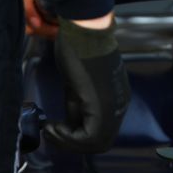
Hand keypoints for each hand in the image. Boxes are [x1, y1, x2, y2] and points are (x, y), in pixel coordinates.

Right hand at [43, 12, 130, 153]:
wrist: (83, 29)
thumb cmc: (79, 47)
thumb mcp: (79, 84)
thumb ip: (79, 104)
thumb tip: (70, 124)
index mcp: (117, 97)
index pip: (102, 131)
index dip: (78, 137)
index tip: (57, 128)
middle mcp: (120, 104)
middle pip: (101, 141)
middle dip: (73, 144)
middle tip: (53, 133)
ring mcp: (113, 105)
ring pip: (96, 142)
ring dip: (68, 143)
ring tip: (52, 130)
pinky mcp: (101, 103)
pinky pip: (89, 136)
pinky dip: (68, 138)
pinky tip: (54, 127)